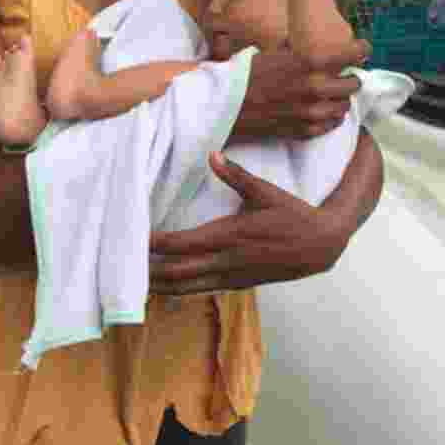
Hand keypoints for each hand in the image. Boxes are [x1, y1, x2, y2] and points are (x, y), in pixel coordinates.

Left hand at [148, 151, 342, 289]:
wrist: (321, 245)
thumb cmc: (292, 214)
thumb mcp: (265, 191)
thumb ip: (237, 175)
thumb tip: (213, 155)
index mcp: (230, 235)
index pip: (182, 243)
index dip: (155, 244)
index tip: (133, 239)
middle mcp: (227, 260)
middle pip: (177, 272)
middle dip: (149, 271)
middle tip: (122, 267)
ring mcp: (232, 275)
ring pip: (188, 287)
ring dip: (161, 286)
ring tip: (134, 284)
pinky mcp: (238, 283)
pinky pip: (202, 290)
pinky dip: (180, 290)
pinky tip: (165, 289)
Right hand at [235, 43, 368, 140]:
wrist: (227, 106)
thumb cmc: (247, 76)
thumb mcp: (274, 54)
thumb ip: (299, 51)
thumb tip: (312, 43)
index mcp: (309, 62)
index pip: (353, 54)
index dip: (361, 50)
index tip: (363, 49)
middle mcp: (316, 87)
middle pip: (353, 83)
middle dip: (350, 78)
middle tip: (342, 76)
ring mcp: (313, 112)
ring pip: (345, 106)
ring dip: (340, 99)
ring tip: (329, 96)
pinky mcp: (306, 131)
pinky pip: (332, 124)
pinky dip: (330, 117)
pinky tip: (320, 111)